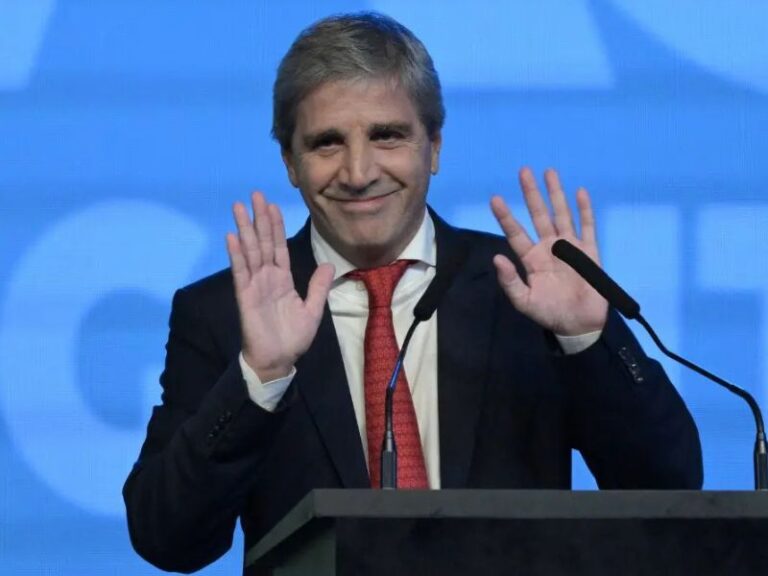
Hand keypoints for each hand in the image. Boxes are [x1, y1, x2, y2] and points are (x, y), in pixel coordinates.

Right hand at [226, 192, 333, 381]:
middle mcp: (268, 277)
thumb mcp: (313, 310)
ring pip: (249, 251)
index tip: (273, 205)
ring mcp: (255, 285)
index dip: (276, 226)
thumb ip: (318, 287)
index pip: (279, 247)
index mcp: (283, 279)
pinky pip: (241, 272)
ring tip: (239, 207)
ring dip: (244, 229)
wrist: (278, 360)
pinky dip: (236, 254)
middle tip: (255, 194)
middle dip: (259, 219)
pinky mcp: (245, 296)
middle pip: (262, 242)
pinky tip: (232, 236)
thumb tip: (328, 265)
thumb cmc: (293, 338)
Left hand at [490, 167, 607, 335]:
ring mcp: (569, 247)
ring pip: (561, 214)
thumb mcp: (524, 302)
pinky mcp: (589, 251)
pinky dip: (584, 210)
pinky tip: (579, 192)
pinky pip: (587, 226)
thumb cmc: (549, 313)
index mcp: (531, 259)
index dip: (506, 217)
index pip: (516, 233)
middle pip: (538, 215)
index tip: (495, 198)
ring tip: (549, 172)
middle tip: (523, 171)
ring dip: (555, 194)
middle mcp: (548, 248)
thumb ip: (510, 282)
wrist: (579, 325)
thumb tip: (497, 258)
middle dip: (531, 194)